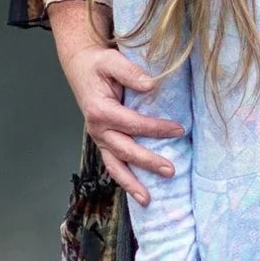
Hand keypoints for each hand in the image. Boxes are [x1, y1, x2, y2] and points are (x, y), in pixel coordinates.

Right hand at [48, 0, 183, 204]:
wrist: (80, 67)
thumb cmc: (98, 64)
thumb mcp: (111, 60)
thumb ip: (130, 72)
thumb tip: (151, 85)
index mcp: (99, 110)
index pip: (132, 123)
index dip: (156, 128)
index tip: (179, 130)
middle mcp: (97, 128)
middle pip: (124, 150)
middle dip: (147, 162)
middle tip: (171, 171)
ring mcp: (99, 137)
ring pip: (114, 165)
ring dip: (131, 183)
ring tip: (148, 200)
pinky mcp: (103, 141)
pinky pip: (113, 163)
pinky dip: (124, 179)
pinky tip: (139, 191)